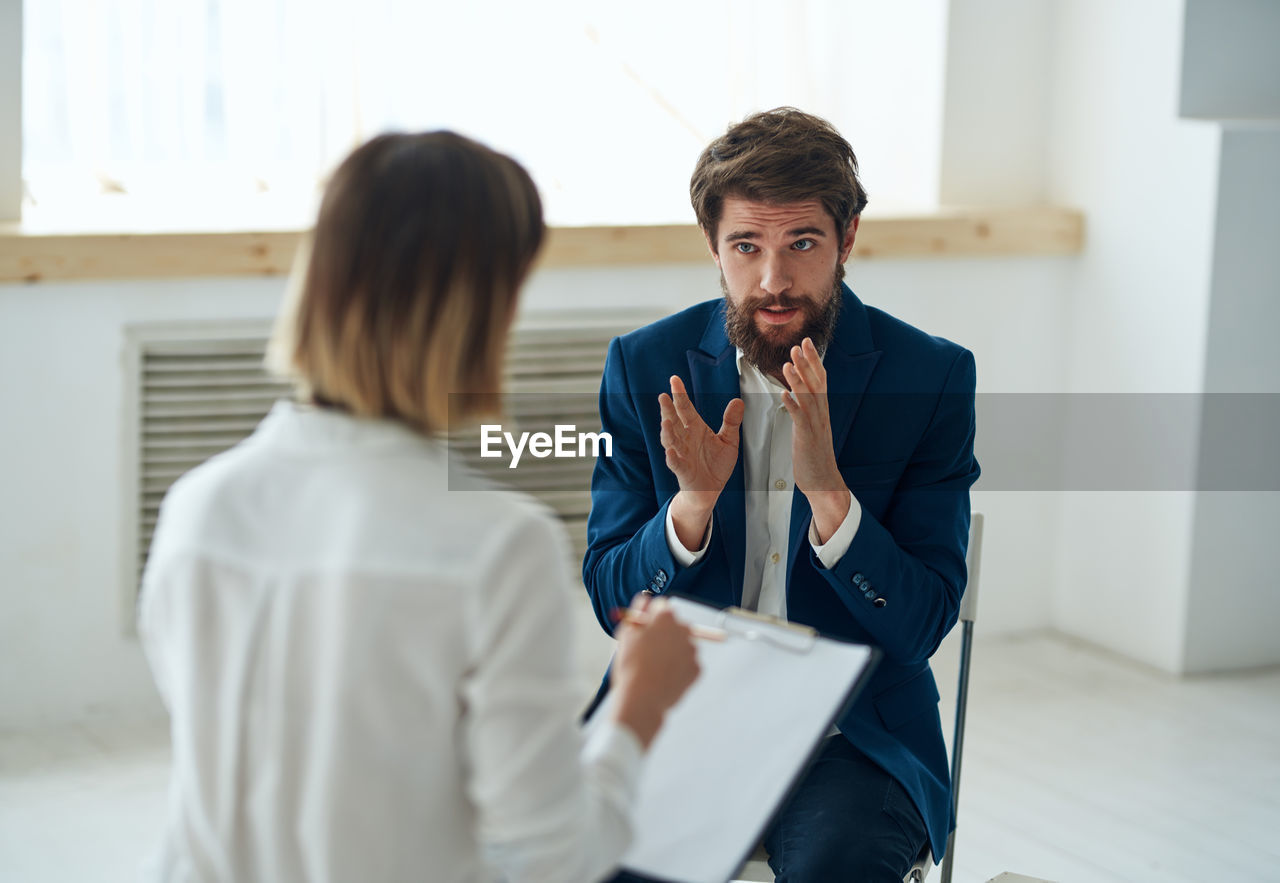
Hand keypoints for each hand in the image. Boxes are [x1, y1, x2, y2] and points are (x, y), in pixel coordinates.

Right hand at [610, 595, 700, 748]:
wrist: (642, 698)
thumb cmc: (631, 667)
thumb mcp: (626, 633)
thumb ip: (638, 611)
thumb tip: (645, 599)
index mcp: (665, 618)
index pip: (662, 607)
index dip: (652, 618)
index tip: (647, 628)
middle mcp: (683, 629)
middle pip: (676, 625)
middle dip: (666, 633)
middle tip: (650, 650)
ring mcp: (692, 649)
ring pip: (683, 645)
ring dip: (673, 652)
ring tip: (655, 667)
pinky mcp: (697, 668)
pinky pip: (688, 664)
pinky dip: (679, 669)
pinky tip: (664, 676)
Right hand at [658, 375, 743, 548]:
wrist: (710, 490)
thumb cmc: (715, 464)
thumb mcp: (728, 441)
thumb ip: (731, 422)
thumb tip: (738, 401)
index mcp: (695, 428)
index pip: (686, 408)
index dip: (680, 395)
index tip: (674, 380)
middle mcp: (685, 439)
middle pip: (674, 421)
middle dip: (668, 409)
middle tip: (664, 396)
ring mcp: (682, 454)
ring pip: (671, 441)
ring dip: (667, 432)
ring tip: (666, 421)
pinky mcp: (683, 470)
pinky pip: (676, 463)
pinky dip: (672, 457)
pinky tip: (670, 451)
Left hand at [781, 337, 850, 542]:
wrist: (823, 480)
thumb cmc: (815, 455)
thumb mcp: (812, 426)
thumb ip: (807, 409)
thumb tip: (798, 393)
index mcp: (822, 410)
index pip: (819, 379)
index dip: (813, 360)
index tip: (806, 343)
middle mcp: (821, 413)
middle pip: (816, 383)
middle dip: (807, 362)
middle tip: (798, 344)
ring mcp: (815, 425)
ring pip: (808, 397)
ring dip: (798, 379)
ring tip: (788, 363)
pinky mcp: (807, 437)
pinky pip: (799, 418)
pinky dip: (792, 404)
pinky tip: (783, 394)